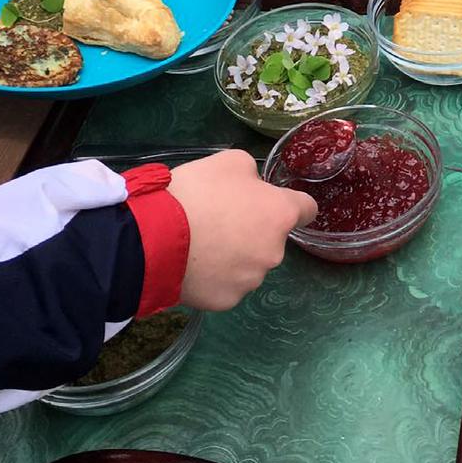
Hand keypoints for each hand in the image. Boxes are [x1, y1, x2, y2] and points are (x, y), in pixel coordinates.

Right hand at [168, 150, 317, 309]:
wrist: (154, 237)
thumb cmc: (196, 192)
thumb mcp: (229, 161)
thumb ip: (251, 173)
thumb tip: (253, 186)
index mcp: (281, 214)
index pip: (307, 209)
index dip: (292, 204)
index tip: (273, 205)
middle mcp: (275, 251)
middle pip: (271, 239)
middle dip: (252, 231)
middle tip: (218, 220)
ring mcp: (251, 280)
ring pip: (249, 265)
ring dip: (233, 256)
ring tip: (199, 244)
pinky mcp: (227, 301)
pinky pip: (226, 286)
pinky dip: (214, 278)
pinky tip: (191, 265)